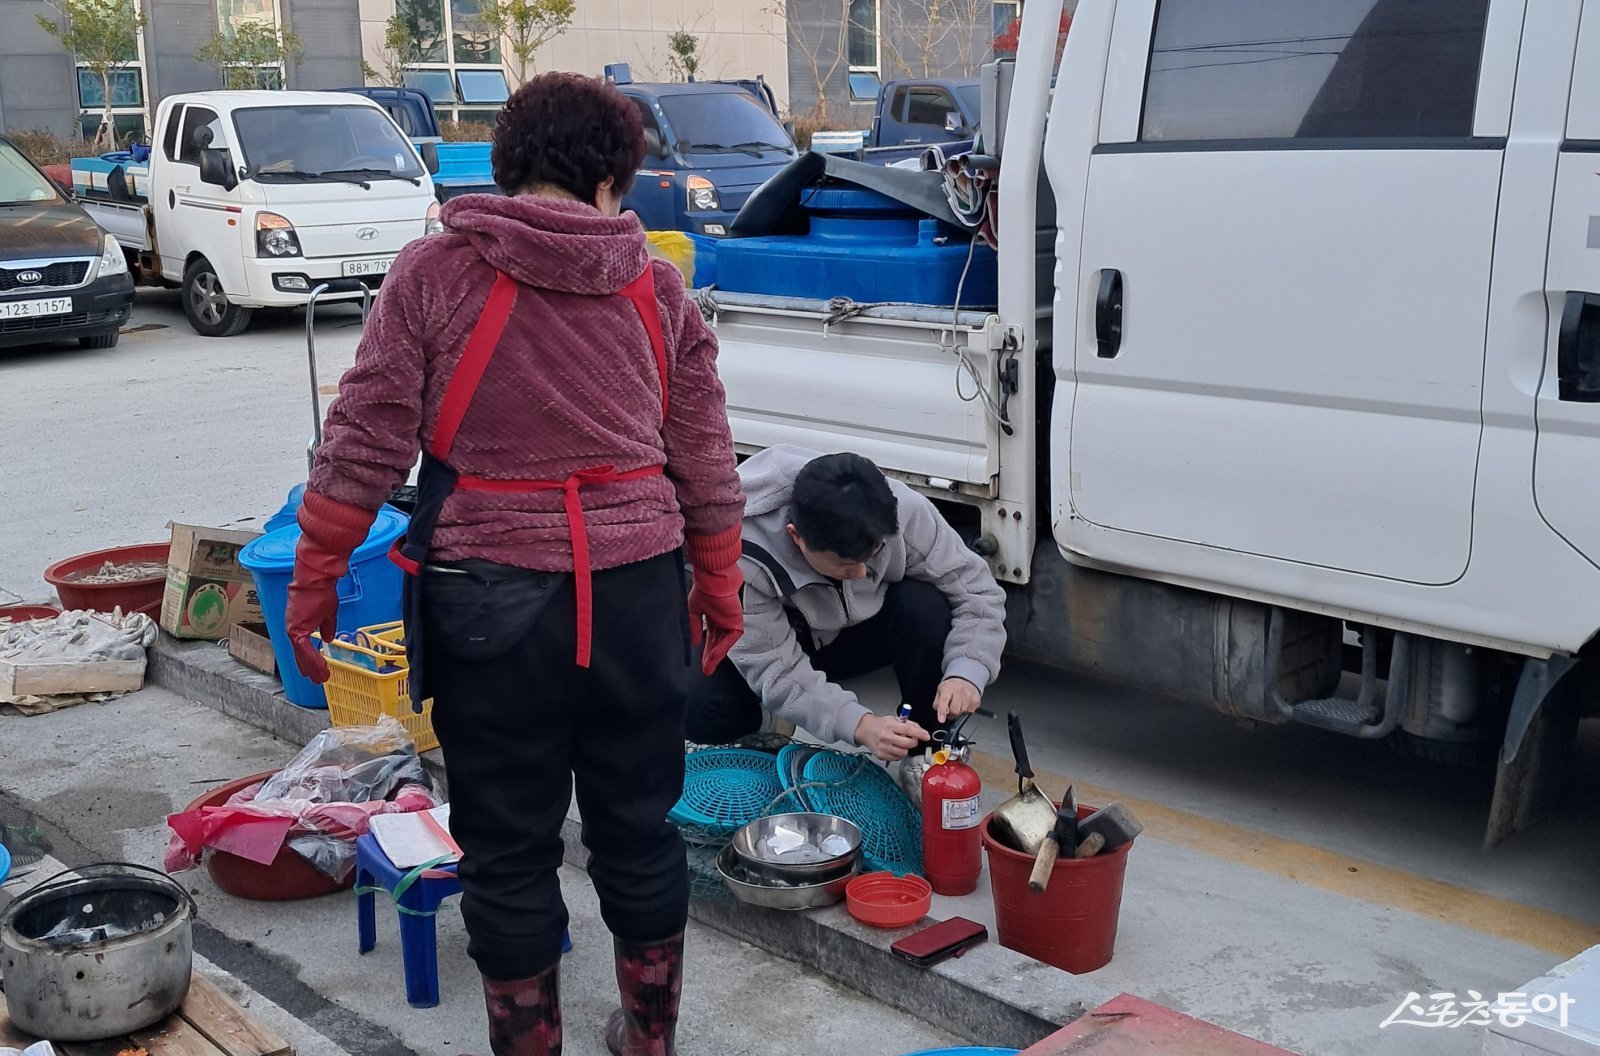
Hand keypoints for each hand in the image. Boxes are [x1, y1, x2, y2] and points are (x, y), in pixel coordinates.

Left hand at [285, 575, 337, 682]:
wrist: (315, 579)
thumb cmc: (322, 590)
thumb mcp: (327, 612)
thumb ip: (326, 627)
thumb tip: (328, 639)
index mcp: (299, 622)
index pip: (302, 646)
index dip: (308, 658)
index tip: (314, 669)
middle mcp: (293, 627)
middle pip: (300, 653)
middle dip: (309, 668)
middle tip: (316, 680)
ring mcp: (293, 629)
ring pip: (301, 654)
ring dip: (312, 667)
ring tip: (320, 679)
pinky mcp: (296, 630)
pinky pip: (304, 650)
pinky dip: (313, 660)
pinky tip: (321, 668)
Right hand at [686, 527, 745, 675]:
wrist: (713, 577)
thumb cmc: (704, 588)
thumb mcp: (694, 611)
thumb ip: (694, 627)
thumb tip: (693, 643)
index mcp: (713, 616)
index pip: (710, 637)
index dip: (706, 650)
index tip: (701, 663)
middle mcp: (723, 619)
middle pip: (717, 643)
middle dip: (711, 657)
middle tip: (706, 670)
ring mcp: (730, 620)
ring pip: (724, 643)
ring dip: (716, 656)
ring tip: (708, 668)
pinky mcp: (736, 620)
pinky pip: (730, 638)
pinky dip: (722, 647)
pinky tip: (714, 656)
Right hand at [854, 713, 930, 761]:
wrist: (866, 730)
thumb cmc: (881, 724)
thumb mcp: (895, 719)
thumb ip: (909, 724)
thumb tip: (922, 732)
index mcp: (890, 726)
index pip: (909, 730)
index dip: (920, 734)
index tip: (926, 736)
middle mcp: (886, 737)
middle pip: (908, 744)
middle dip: (913, 742)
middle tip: (911, 739)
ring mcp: (883, 748)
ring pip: (904, 753)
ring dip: (906, 749)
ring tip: (901, 743)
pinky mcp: (881, 756)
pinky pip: (897, 758)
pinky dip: (899, 754)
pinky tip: (895, 747)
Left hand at [933, 677, 981, 723]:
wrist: (965, 680)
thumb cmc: (951, 687)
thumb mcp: (940, 691)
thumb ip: (937, 702)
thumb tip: (938, 710)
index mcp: (948, 688)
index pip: (944, 701)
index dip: (942, 711)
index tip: (941, 720)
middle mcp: (959, 691)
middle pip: (955, 710)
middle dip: (951, 713)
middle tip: (950, 709)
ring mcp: (969, 695)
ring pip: (963, 713)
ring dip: (959, 712)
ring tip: (958, 705)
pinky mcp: (976, 700)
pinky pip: (970, 712)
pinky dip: (966, 711)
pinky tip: (964, 705)